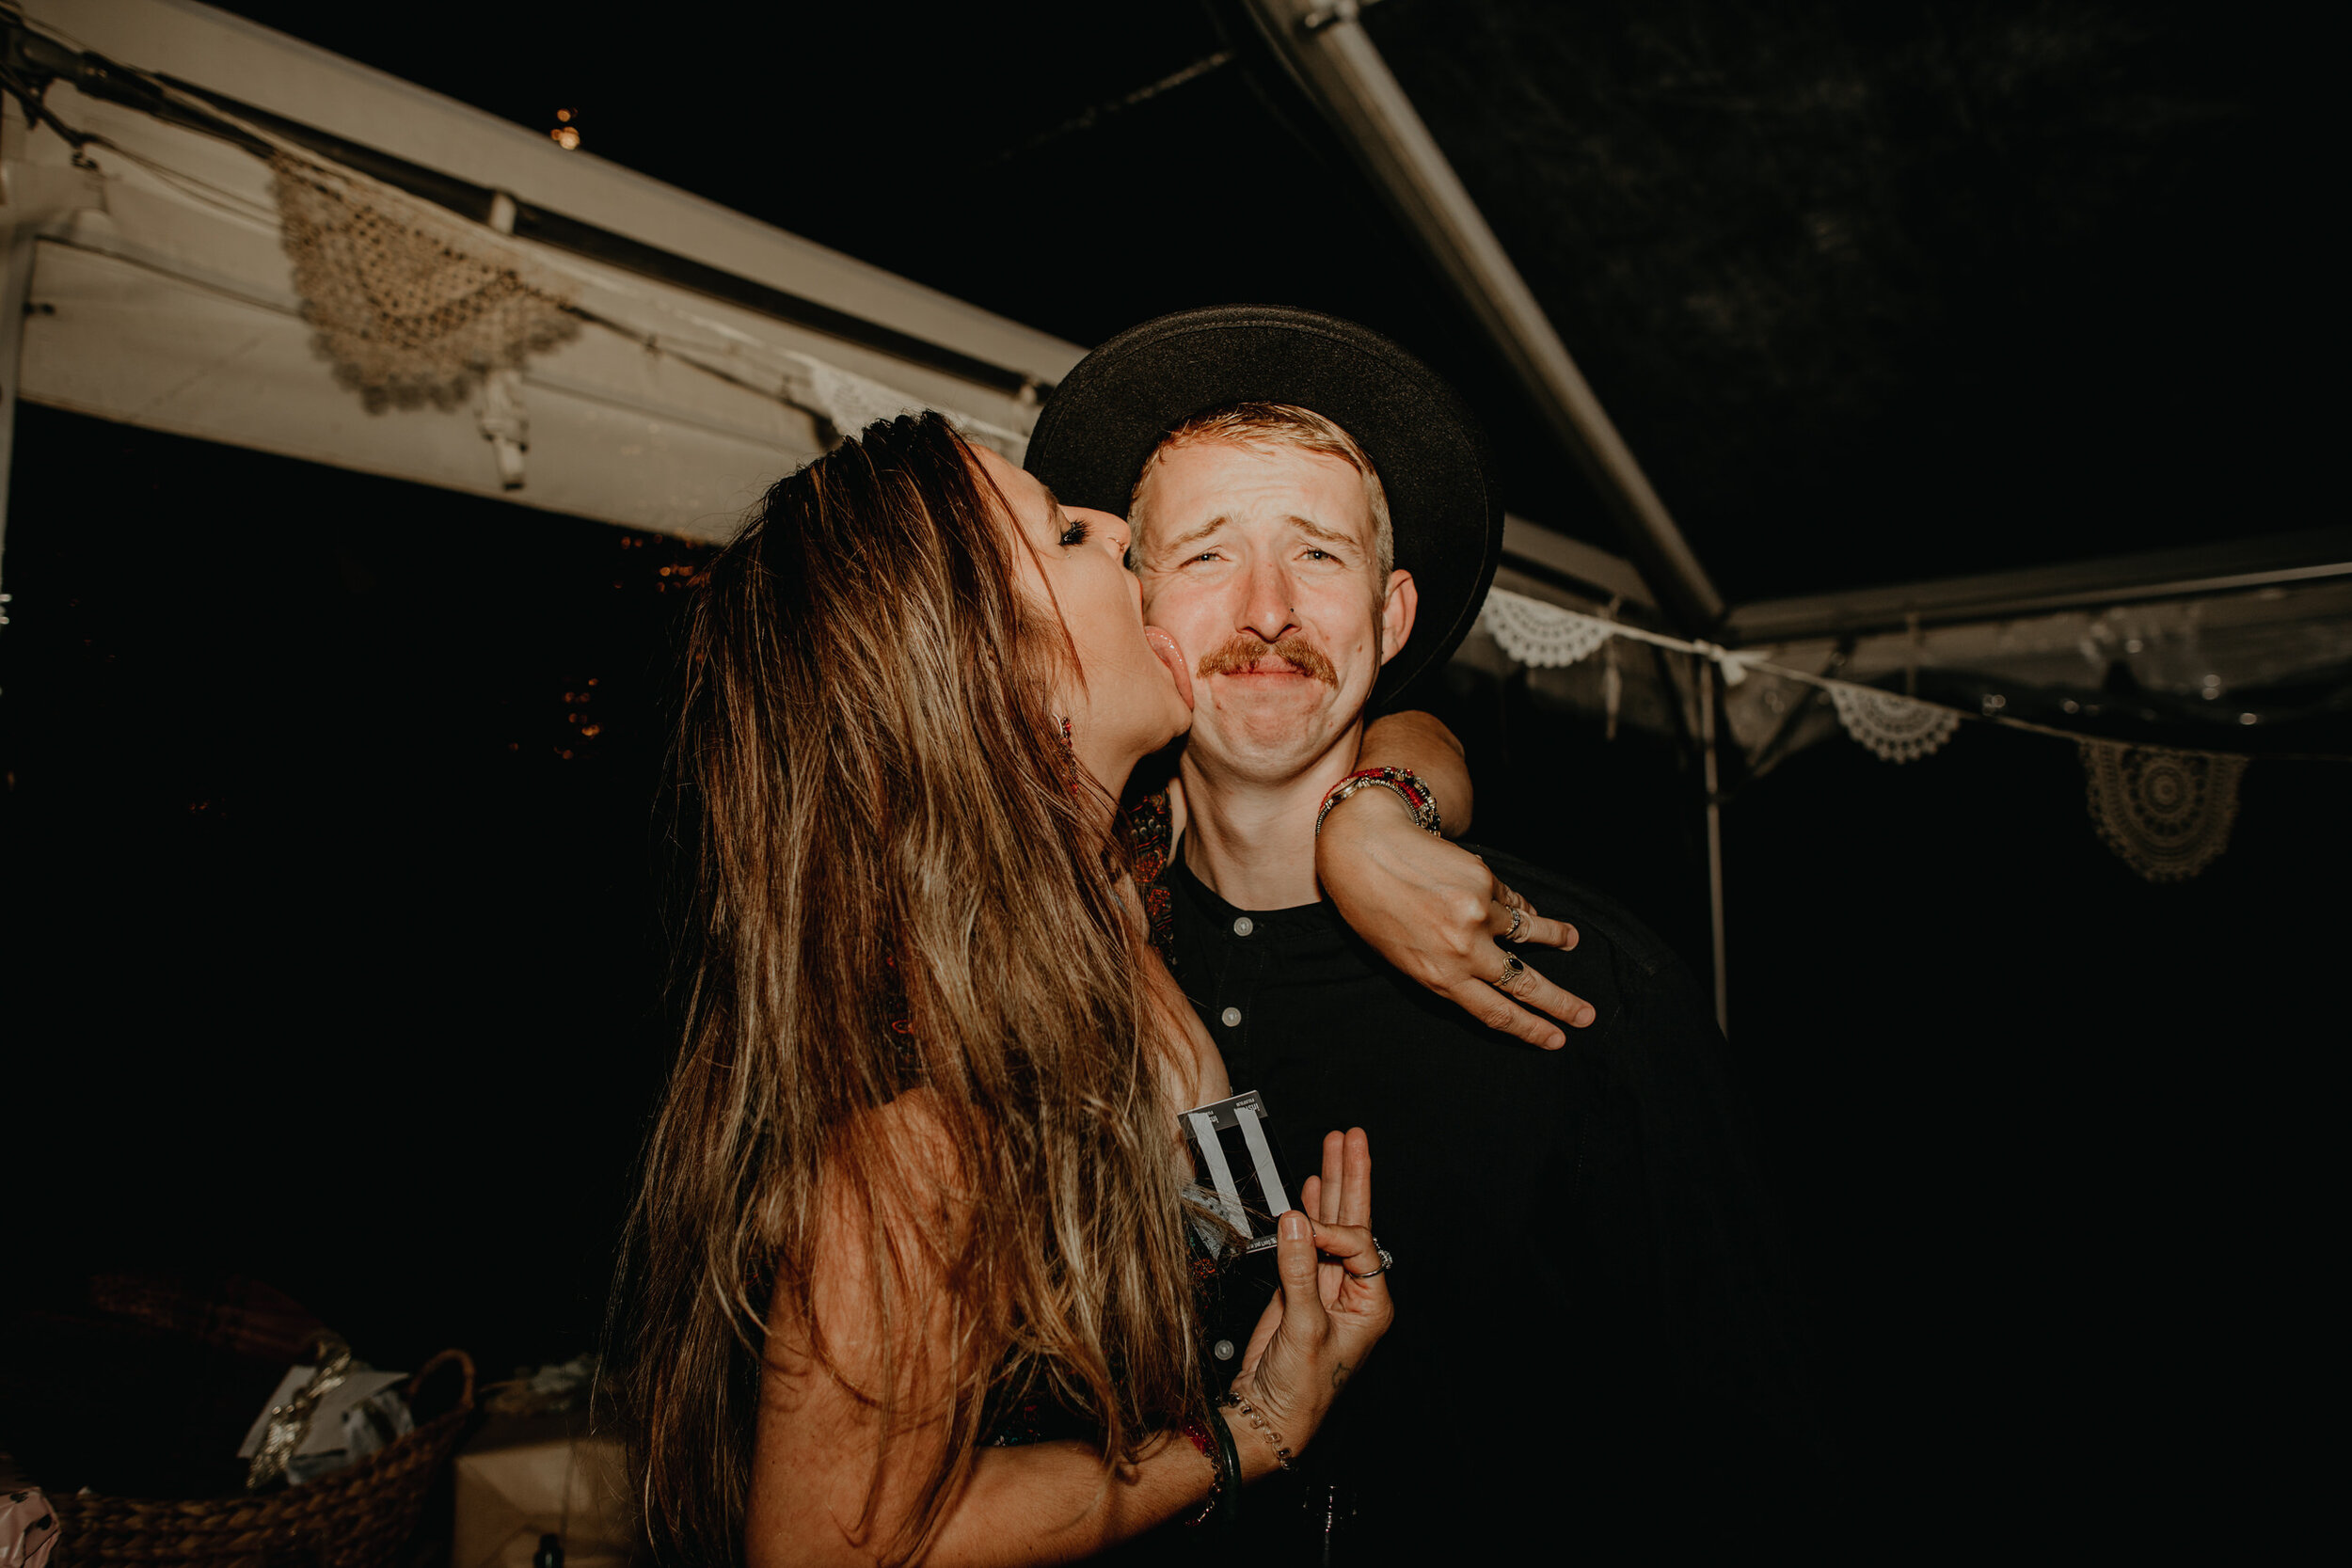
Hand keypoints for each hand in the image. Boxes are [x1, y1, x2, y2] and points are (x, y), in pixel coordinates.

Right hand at [1230, 1129, 1391, 1469]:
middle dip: (1351, 1179)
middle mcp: (1354, 1292)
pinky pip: (1305, 1243)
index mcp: (1371, 1304)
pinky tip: (1310, 1190)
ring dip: (1330, 1188)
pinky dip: (1306, 1215)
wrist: (1268, 1415)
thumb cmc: (1301, 1390)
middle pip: (1355, 1223)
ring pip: (1330, 1227)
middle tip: (1351, 1138)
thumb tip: (1295, 1222)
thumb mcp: (1305, 1328)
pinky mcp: (1298, 1291)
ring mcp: (1325, 1288)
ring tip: (1334, 1148)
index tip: (1306, 1230)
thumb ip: (1300, 1272)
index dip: (1334, 1231)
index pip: (1359, 1246)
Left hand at [1315, 790, 1594, 1047]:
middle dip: (1561, 1004)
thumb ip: (1446, 970)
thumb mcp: (1401, 957)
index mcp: (1440, 978)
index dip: (1532, 1029)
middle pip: (1525, 985)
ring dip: (1556, 938)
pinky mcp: (1485, 881)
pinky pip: (1512, 900)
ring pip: (1531, 933)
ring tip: (1571, 941)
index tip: (1557, 1039)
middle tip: (1587, 1016)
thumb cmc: (1371, 908)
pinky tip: (1525, 907)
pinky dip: (1521, 906)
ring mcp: (1479, 915)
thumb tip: (1488, 972)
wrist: (1362, 850)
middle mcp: (1464, 951)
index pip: (1497, 1013)